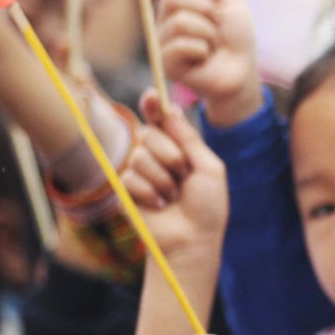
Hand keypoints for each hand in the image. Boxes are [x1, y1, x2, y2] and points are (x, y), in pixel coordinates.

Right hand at [120, 91, 228, 260]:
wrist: (193, 239)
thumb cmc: (208, 207)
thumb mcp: (209, 168)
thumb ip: (190, 139)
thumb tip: (172, 109)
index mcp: (179, 148)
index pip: (161, 120)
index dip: (153, 105)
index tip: (152, 95)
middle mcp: (156, 155)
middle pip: (150, 134)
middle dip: (170, 155)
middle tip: (183, 177)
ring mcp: (139, 171)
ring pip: (138, 156)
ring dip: (162, 179)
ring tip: (173, 196)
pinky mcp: (125, 188)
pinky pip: (129, 177)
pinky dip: (149, 192)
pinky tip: (159, 206)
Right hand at [154, 0, 260, 126]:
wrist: (242, 71)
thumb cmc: (236, 37)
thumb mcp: (228, 1)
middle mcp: (166, 17)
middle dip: (204, 8)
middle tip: (217, 24)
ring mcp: (163, 39)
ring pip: (180, 21)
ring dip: (207, 32)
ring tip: (213, 43)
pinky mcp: (166, 62)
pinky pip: (182, 44)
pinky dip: (203, 49)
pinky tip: (205, 57)